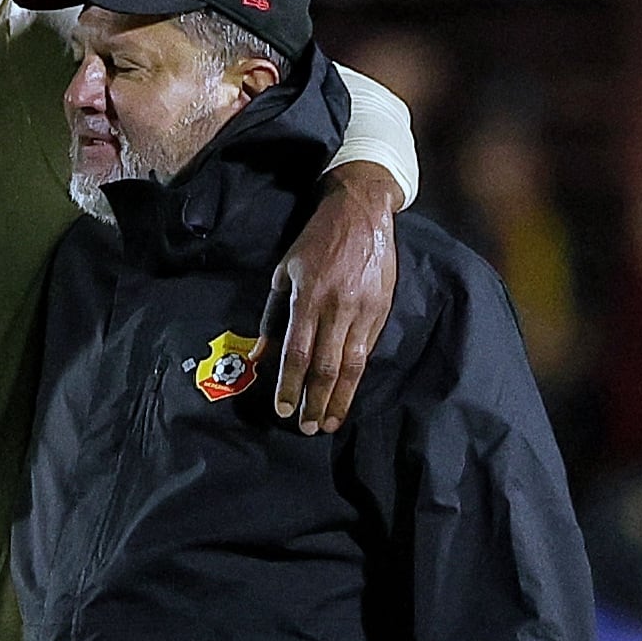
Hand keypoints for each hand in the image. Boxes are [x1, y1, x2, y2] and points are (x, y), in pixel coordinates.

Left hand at [254, 162, 398, 434]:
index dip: (289, 385)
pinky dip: (356, 377)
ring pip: (351, 366)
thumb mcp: (284, 272)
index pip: (297, 353)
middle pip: (325, 367)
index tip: (282, 411)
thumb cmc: (316, 241)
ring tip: (327, 422)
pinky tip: (346, 395)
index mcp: (308, 298)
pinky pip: (366, 351)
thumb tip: (260, 355)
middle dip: (314, 401)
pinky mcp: (381, 311)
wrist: (362, 212)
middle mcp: (337, 308)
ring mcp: (363, 311)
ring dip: (339, 399)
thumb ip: (273, 315)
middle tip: (306, 428)